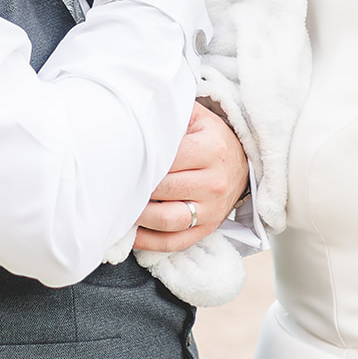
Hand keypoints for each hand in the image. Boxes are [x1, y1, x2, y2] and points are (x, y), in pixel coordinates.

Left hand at [134, 103, 249, 252]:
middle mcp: (215, 181)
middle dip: (136, 188)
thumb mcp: (195, 117)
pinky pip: (175, 242)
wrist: (243, 162)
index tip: (120, 161)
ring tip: (122, 206)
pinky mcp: (208, 229)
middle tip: (114, 183)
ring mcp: (213, 209)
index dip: (141, 161)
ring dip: (140, 217)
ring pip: (168, 219)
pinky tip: (132, 232)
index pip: (167, 159)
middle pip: (164, 190)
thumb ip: (168, 115)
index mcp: (211, 148)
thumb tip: (134, 119)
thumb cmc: (209, 136)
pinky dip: (149, 241)